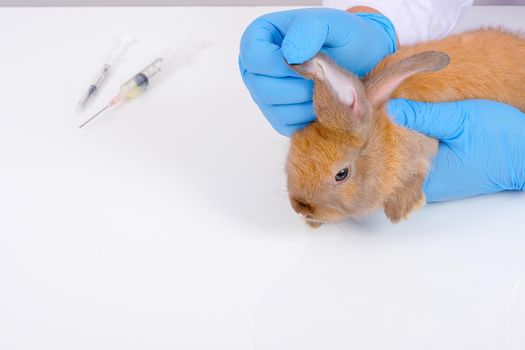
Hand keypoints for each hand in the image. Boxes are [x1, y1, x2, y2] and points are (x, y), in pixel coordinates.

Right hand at [239, 8, 396, 135]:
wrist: (360, 63)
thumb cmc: (343, 39)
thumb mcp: (333, 23)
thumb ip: (310, 30)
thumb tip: (290, 55)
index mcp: (259, 38)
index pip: (254, 57)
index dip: (281, 63)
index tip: (309, 58)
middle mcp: (254, 69)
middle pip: (262, 88)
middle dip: (298, 84)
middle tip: (322, 73)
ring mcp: (263, 96)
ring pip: (276, 109)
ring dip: (307, 101)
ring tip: (324, 85)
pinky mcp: (278, 118)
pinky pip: (287, 125)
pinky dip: (310, 116)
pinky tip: (322, 100)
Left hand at [388, 98, 524, 201]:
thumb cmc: (502, 141)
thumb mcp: (461, 120)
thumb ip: (425, 116)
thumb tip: (392, 108)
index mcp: (426, 178)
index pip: (385, 161)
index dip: (375, 139)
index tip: (370, 118)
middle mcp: (426, 186)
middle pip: (391, 163)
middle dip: (384, 139)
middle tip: (377, 112)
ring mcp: (434, 183)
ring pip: (404, 161)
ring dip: (399, 141)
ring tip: (391, 115)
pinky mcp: (443, 176)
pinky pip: (418, 161)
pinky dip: (413, 145)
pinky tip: (412, 127)